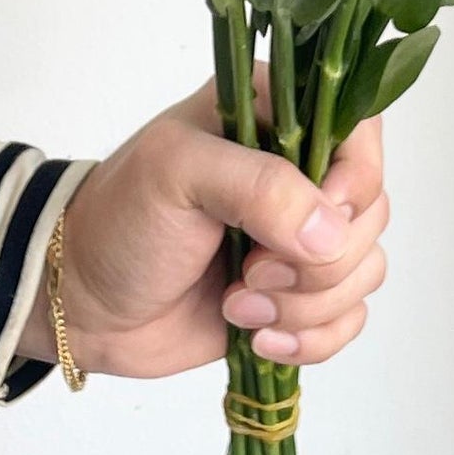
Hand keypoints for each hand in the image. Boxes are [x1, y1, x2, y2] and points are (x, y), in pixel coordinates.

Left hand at [22, 79, 388, 377]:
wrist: (83, 302)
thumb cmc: (120, 218)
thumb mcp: (177, 173)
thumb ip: (259, 187)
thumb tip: (333, 232)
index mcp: (274, 115)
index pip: (359, 130)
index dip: (353, 180)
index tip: (316, 219)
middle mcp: (298, 171)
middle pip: (370, 211)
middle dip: (317, 261)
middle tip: (250, 269)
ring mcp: (299, 236)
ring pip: (364, 269)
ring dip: (307, 305)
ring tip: (239, 304)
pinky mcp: (296, 296)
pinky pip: (348, 320)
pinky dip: (312, 340)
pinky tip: (256, 339)